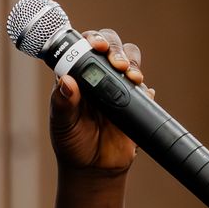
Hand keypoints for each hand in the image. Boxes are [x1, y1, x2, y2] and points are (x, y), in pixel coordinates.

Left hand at [48, 28, 152, 177]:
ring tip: (133, 78)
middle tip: (118, 64)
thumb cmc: (72, 143)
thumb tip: (66, 82)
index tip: (96, 47)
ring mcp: (118, 87)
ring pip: (131, 61)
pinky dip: (146, 90)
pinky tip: (144, 97)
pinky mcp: (135, 102)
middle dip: (116, 49)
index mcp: (76, 75)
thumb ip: (63, 104)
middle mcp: (98, 75)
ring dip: (133, 63)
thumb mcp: (62, 124)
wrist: (94, 168)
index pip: (83, 46)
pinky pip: (145, 90)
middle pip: (111, 46)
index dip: (92, 39)